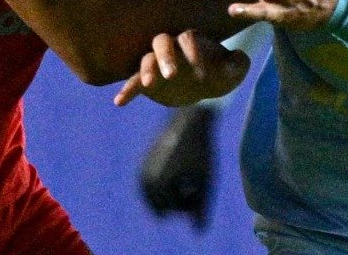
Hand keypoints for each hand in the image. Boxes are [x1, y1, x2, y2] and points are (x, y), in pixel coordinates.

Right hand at [113, 30, 249, 107]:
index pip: (189, 39)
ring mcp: (157, 63)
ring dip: (146, 71)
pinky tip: (119, 102)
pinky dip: (127, 91)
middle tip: (171, 75)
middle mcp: (171, 47)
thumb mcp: (233, 69)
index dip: (194, 54)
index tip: (202, 75)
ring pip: (146, 59)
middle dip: (165, 57)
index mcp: (191, 40)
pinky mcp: (148, 81)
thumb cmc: (220, 71)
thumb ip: (238, 63)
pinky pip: (133, 82)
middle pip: (162, 42)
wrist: (202, 84)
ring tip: (147, 84)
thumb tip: (239, 59)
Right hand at [139, 105, 215, 228]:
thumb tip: (198, 231)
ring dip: (171, 192)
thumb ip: (202, 208)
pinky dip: (165, 182)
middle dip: (178, 200)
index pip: (173, 211)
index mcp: (158, 186)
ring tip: (186, 172)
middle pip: (162, 208)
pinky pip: (153, 186)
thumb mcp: (206, 180)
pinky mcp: (142, 164)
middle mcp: (144, 181)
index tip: (199, 182)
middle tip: (192, 180)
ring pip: (156, 198)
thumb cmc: (201, 150)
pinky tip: (178, 167)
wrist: (188, 117)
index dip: (190, 201)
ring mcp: (141, 172)